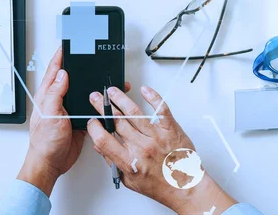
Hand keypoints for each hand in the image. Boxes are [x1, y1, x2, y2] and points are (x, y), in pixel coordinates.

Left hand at [18, 48, 131, 195]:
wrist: (51, 163)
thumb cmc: (45, 142)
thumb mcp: (50, 114)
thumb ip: (56, 93)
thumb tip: (63, 74)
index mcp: (48, 95)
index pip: (55, 70)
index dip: (60, 56)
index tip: (67, 45)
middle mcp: (58, 100)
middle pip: (70, 78)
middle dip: (79, 66)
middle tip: (87, 54)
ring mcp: (69, 109)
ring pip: (82, 92)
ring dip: (90, 85)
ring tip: (100, 74)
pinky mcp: (79, 119)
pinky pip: (89, 106)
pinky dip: (96, 102)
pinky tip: (103, 98)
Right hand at [87, 86, 236, 213]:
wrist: (185, 187)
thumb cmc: (159, 185)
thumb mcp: (129, 180)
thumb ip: (113, 162)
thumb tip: (100, 146)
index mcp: (130, 161)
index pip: (104, 140)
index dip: (94, 128)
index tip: (92, 122)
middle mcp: (142, 147)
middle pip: (116, 121)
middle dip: (102, 107)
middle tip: (97, 98)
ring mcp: (157, 137)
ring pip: (134, 112)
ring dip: (120, 98)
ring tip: (113, 91)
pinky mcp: (171, 129)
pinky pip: (161, 109)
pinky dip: (152, 97)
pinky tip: (144, 90)